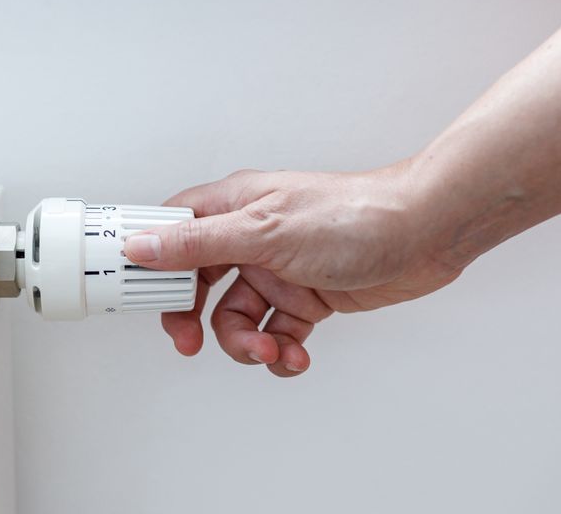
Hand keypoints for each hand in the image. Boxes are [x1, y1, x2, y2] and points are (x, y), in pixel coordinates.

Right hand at [124, 164, 462, 376]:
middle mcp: (250, 238)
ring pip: (236, 317)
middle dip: (192, 318)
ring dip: (247, 342)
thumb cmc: (351, 216)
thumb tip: (143, 246)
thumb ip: (199, 244)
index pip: (172, 232)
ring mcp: (277, 269)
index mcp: (233, 207)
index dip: (150, 263)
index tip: (136, 295)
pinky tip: (295, 352)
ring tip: (269, 347)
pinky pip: (276, 332)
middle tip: (188, 341)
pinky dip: (281, 350)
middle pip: (198, 284)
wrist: (424, 235)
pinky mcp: (305, 296)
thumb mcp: (263, 231)